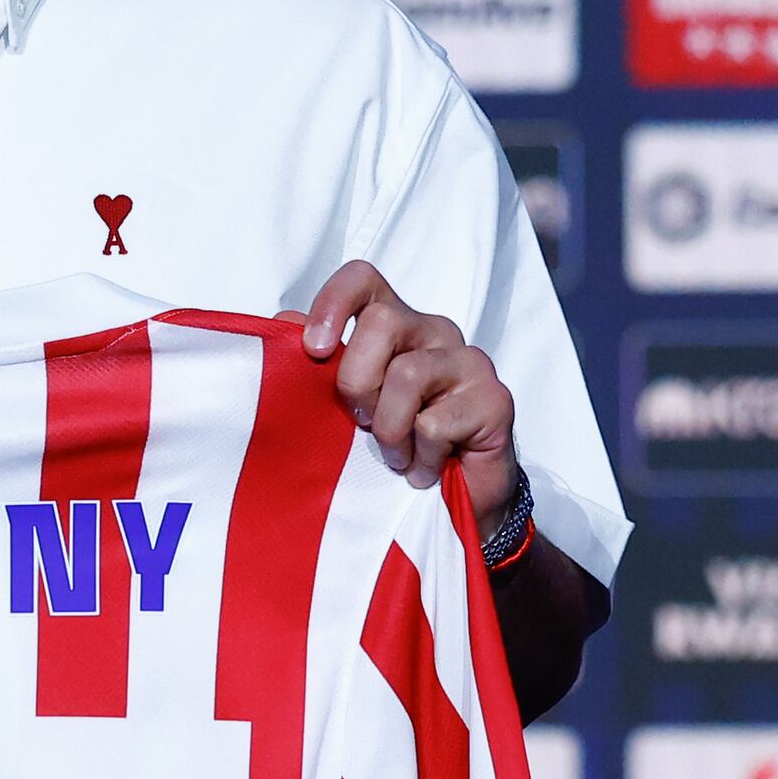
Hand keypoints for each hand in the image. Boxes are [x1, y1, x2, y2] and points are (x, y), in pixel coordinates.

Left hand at [302, 260, 518, 519]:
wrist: (460, 499)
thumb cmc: (399, 444)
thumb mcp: (349, 404)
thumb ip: (320, 365)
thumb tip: (282, 323)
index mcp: (397, 324)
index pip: (364, 279)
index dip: (333, 302)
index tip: (316, 350)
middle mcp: (435, 332)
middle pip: (383, 320)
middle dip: (358, 381)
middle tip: (363, 423)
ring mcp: (470, 363)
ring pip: (408, 374)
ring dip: (390, 429)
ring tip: (396, 456)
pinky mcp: (495, 399)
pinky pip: (435, 423)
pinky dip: (419, 457)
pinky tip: (424, 469)